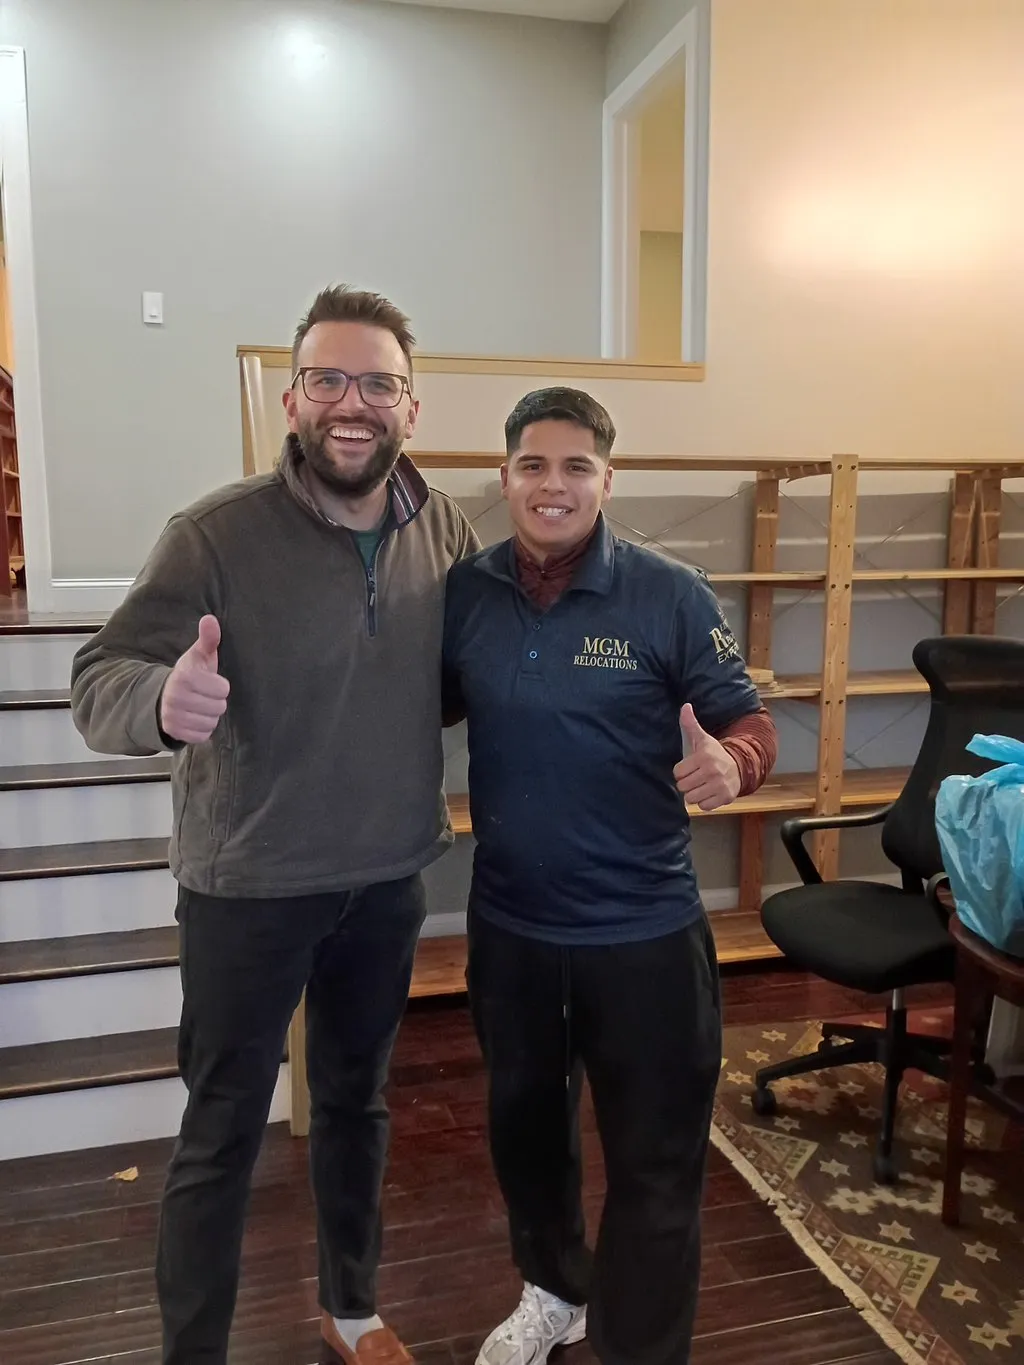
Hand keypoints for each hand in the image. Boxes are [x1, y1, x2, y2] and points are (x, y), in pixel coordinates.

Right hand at [159, 615, 229, 744]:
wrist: (165, 695)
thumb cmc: (191, 674)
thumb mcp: (199, 655)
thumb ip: (209, 639)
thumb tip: (210, 619)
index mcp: (184, 676)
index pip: (223, 689)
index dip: (220, 686)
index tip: (211, 682)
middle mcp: (175, 696)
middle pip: (219, 707)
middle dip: (215, 702)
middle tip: (205, 695)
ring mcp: (173, 715)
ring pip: (211, 722)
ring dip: (209, 716)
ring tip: (200, 706)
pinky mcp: (174, 731)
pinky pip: (202, 736)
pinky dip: (202, 729)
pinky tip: (195, 718)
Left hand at [673, 703, 740, 811]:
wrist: (739, 767)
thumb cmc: (714, 754)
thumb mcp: (702, 739)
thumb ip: (690, 724)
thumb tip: (685, 706)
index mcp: (704, 756)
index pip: (677, 772)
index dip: (682, 771)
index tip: (691, 767)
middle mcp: (712, 771)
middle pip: (683, 787)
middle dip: (687, 783)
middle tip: (696, 777)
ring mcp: (720, 786)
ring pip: (691, 798)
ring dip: (694, 794)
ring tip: (702, 785)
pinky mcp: (725, 798)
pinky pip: (703, 807)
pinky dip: (705, 802)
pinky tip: (710, 793)